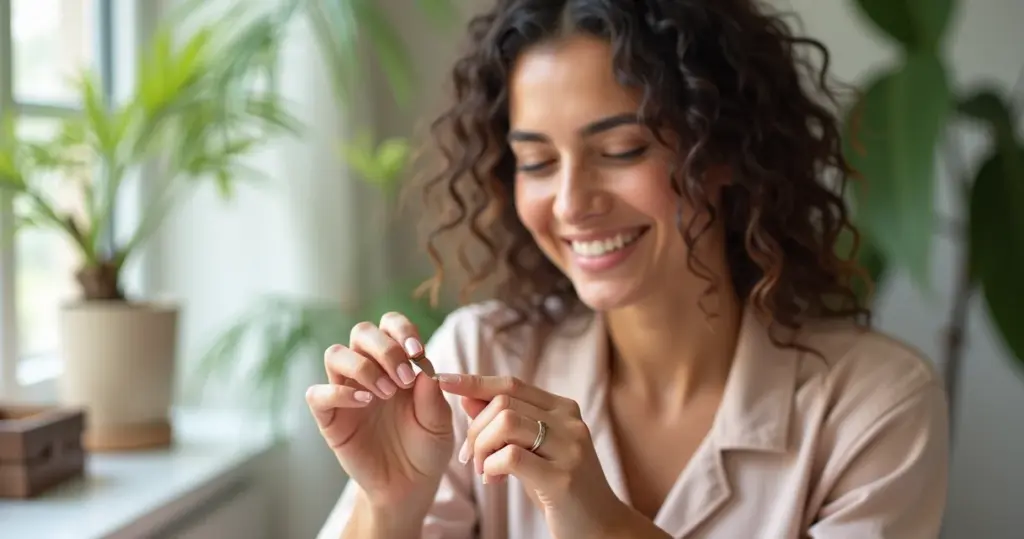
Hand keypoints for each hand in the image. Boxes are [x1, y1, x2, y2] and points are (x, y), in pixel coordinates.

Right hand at [305, 312, 453, 512]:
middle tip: (403, 379)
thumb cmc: (426, 448)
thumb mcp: (439, 423)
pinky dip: (339, 392)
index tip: (417, 352)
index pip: (390, 325)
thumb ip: (432, 396)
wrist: (409, 485)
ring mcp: (346, 392)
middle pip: (361, 332)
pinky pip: (318, 393)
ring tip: (386, 393)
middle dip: (384, 348)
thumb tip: (423, 367)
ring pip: (335, 354)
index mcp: (397, 363)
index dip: (401, 330)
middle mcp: (369, 370)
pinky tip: (365, 403)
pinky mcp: (330, 418)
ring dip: (363, 367)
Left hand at [437, 374, 628, 537]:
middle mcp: (569, 422)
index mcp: (563, 409)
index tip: (445, 380)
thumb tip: (468, 396)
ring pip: (505, 422)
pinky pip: (511, 457)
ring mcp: (569, 449)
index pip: (512, 383)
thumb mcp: (532, 450)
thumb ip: (504, 423)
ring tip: (482, 469)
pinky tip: (495, 480)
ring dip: (481, 447)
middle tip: (469, 457)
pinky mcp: (563, 478)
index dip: (475, 381)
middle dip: (475, 429)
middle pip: (503, 402)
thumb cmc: (561, 488)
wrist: (601, 526)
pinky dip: (491, 466)